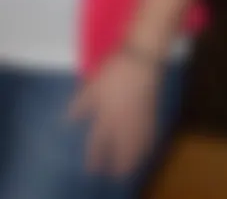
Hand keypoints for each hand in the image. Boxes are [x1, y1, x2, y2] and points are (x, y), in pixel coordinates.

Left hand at [67, 51, 162, 177]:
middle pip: (122, 146)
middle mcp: (124, 119)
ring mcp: (140, 115)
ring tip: (132, 166)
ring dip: (135, 155)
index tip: (94, 169)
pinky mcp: (152, 108)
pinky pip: (151, 131)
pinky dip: (148, 142)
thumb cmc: (114, 69)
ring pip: (138, 141)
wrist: (142, 57)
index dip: (95, 156)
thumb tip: (68, 121)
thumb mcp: (92, 86)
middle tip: (118, 174)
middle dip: (119, 161)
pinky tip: (148, 146)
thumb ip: (81, 104)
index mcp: (106, 114)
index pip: (98, 140)